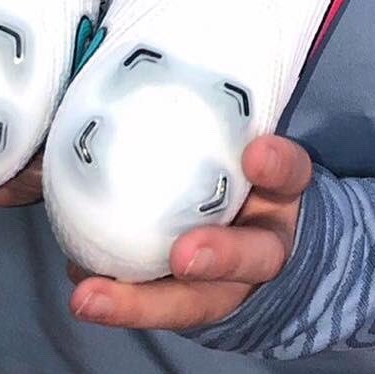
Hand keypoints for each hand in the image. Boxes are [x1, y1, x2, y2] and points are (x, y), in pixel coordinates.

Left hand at [67, 135, 311, 328]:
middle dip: (220, 257)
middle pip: (253, 257)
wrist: (273, 238)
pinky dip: (122, 302)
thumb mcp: (252, 144)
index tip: (257, 153)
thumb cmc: (249, 169)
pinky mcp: (197, 303)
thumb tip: (153, 66)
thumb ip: (231, 121)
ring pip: (199, 300)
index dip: (277, 167)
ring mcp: (226, 284)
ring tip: (92, 294)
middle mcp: (263, 243)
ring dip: (146, 301)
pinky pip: (161, 307)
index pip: (290, 175)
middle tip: (184, 255)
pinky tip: (84, 291)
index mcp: (282, 194)